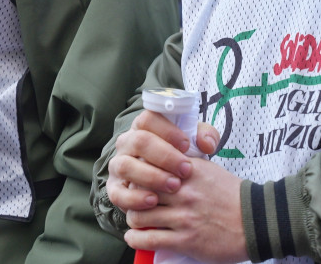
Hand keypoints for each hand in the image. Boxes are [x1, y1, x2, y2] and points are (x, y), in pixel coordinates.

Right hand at [105, 112, 219, 213]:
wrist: (169, 191)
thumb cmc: (181, 161)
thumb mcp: (195, 146)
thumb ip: (205, 137)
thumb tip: (206, 144)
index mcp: (144, 127)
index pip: (148, 119)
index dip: (167, 130)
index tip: (186, 145)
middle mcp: (127, 143)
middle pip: (138, 141)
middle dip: (164, 156)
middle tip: (185, 170)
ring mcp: (118, 166)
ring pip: (125, 166)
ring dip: (151, 176)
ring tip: (173, 186)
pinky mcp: (114, 190)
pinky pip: (117, 193)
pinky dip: (135, 198)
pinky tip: (154, 201)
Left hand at [122, 157, 247, 263]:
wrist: (257, 222)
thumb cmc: (232, 196)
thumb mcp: (209, 170)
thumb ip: (185, 166)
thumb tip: (161, 165)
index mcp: (188, 171)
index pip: (149, 167)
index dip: (138, 174)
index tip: (136, 180)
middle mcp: (183, 193)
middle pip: (139, 190)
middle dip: (132, 196)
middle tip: (134, 201)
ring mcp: (184, 217)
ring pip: (139, 216)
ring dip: (134, 219)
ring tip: (137, 221)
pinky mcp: (185, 240)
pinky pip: (148, 240)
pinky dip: (136, 239)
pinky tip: (136, 237)